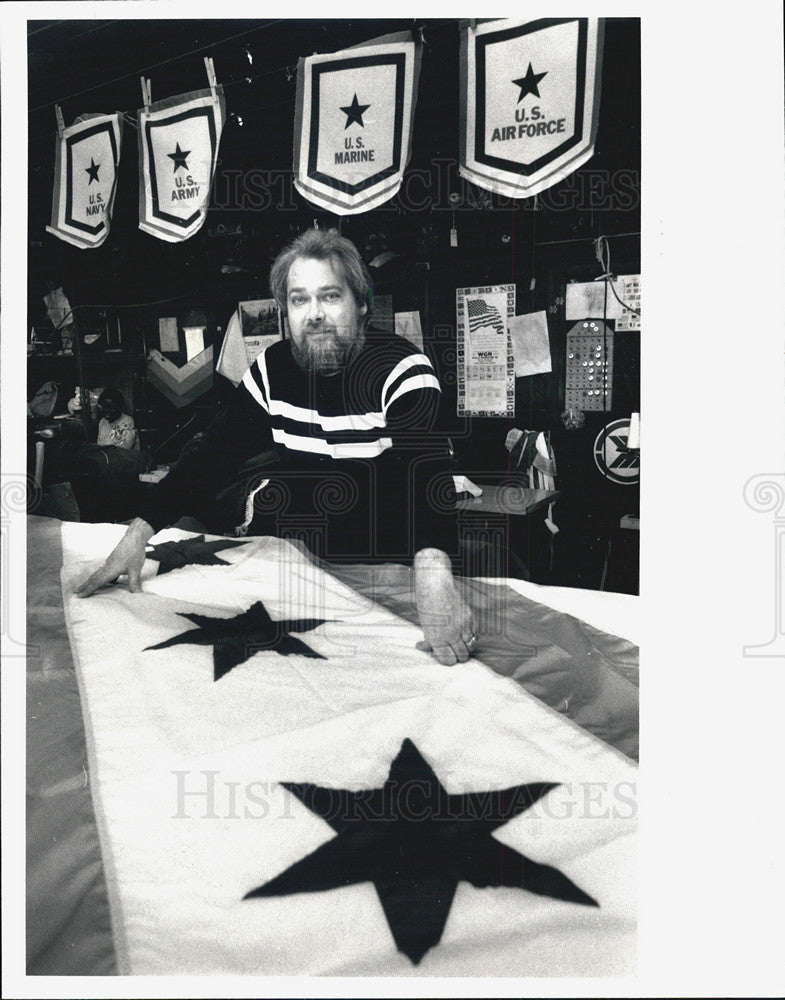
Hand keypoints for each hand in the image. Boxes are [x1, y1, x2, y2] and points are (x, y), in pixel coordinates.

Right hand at [75, 518, 154, 596]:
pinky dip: (99, 576)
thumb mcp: (135, 570)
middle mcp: (107, 566)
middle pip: (93, 578)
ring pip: (97, 573)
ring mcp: (109, 562)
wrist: (134, 537)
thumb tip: (138, 595)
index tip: (79, 596)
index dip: (88, 590)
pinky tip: (104, 579)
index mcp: (109, 570)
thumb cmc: (134, 553)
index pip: (96, 582)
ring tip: (85, 586)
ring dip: (91, 581)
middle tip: (75, 591)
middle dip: (85, 586)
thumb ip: (134, 583)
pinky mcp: (113, 560)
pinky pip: (103, 570)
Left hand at [413, 547, 476, 665]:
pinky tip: (463, 631)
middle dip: (458, 655)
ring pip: (471, 646)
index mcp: (436, 638)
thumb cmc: (426, 603)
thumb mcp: (424, 624)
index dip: (447, 660)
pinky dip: (471, 635)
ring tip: (459, 640)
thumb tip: (424, 648)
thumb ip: (429, 639)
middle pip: (462, 656)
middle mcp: (451, 634)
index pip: (448, 660)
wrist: (436, 584)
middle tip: (453, 649)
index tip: (445, 655)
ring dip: (466, 646)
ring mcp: (462, 625)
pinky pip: (475, 634)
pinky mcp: (470, 617)